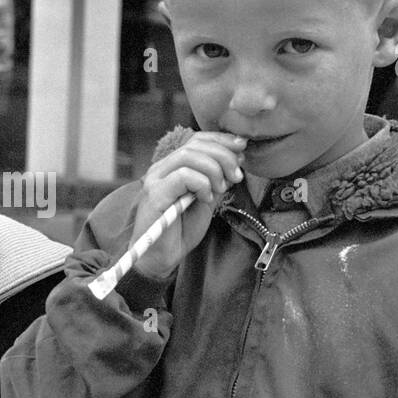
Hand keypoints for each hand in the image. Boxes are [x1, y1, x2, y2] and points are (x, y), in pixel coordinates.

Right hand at [131, 132, 245, 280]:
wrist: (161, 257)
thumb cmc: (180, 229)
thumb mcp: (207, 198)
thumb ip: (217, 178)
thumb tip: (237, 158)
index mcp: (172, 166)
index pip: (196, 140)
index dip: (221, 140)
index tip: (243, 148)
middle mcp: (161, 169)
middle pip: (194, 145)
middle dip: (223, 156)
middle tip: (237, 175)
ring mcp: (155, 180)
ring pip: (189, 156)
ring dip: (214, 170)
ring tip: (222, 188)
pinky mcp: (155, 194)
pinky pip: (183, 176)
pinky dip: (202, 184)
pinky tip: (206, 199)